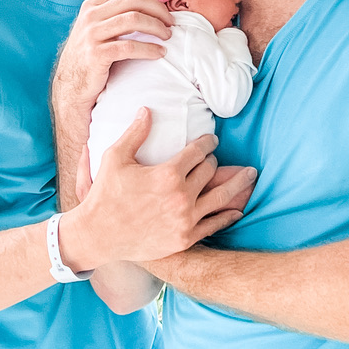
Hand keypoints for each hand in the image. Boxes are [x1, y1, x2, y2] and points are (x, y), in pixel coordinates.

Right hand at [52, 0, 173, 116]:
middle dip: (158, 8)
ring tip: (167, 35)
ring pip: (134, 20)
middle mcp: (90, 16)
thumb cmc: (89, 54)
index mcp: (91, 5)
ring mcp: (92, 35)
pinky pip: (130, 47)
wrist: (70, 85)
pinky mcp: (97, 55)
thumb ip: (112, 11)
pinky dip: (150, 49)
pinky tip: (159, 52)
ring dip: (157, 27)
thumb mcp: (94, 26)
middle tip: (171, 20)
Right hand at [60, 108, 256, 268]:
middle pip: (209, 171)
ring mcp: (185, 219)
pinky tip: (237, 209)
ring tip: (251, 176)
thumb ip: (135, 132)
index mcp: (167, 173)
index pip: (198, 151)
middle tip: (215, 157)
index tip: (211, 139)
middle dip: (213, 161)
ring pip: (221, 197)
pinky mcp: (185, 239)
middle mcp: (181, 196)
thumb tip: (147, 109)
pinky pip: (214, 224)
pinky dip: (229, 215)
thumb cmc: (105, 194)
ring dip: (238, 184)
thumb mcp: (115, 157)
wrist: (97, 235)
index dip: (207, 142)